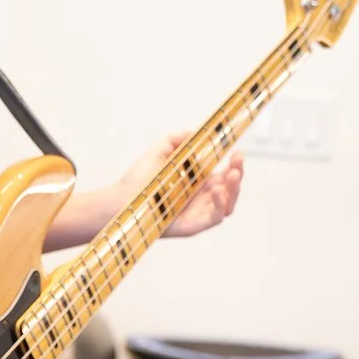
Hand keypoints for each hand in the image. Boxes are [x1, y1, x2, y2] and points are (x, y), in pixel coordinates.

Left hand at [122, 131, 244, 239]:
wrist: (120, 200)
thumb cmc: (137, 180)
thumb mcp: (159, 152)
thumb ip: (176, 140)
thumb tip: (193, 132)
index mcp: (197, 183)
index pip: (223, 175)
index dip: (234, 165)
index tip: (236, 152)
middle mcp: (200, 198)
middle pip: (229, 189)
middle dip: (238, 174)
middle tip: (237, 161)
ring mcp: (198, 213)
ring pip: (227, 204)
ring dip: (234, 190)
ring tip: (233, 174)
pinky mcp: (193, 226)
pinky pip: (214, 218)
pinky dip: (220, 205)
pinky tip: (217, 192)